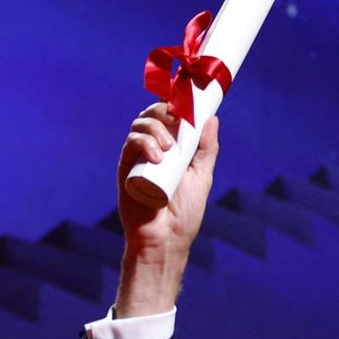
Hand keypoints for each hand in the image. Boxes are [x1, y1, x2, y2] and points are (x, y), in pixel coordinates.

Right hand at [114, 101, 218, 315]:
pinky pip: (130, 144)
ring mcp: (138, 157)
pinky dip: (143, 143)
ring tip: (167, 149)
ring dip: (154, 129)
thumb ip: (206, 149)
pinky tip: (156, 156)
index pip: (170, 117)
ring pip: (140, 125)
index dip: (175, 103)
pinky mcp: (126, 167)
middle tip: (177, 119)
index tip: (186, 98)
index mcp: (172, 148)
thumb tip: (212, 118)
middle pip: (153, 115)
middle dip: (164, 111)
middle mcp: (153, 148)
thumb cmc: (184, 213)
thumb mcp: (201, 177)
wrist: (165, 240)